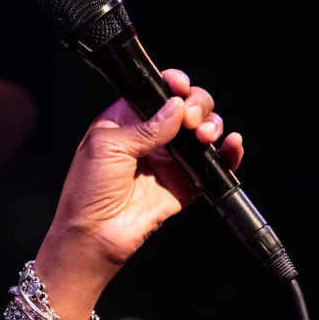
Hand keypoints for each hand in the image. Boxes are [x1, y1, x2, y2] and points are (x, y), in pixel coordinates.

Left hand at [31, 69, 241, 319]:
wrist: (94, 235)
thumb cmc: (88, 191)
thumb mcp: (108, 146)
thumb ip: (146, 126)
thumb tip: (176, 106)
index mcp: (127, 119)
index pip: (157, 91)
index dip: (173, 84)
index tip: (179, 86)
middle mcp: (152, 136)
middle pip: (187, 106)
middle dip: (197, 104)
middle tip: (191, 120)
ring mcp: (171, 159)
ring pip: (204, 130)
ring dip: (212, 125)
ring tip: (204, 136)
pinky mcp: (186, 183)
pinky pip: (214, 165)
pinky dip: (228, 153)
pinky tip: (231, 146)